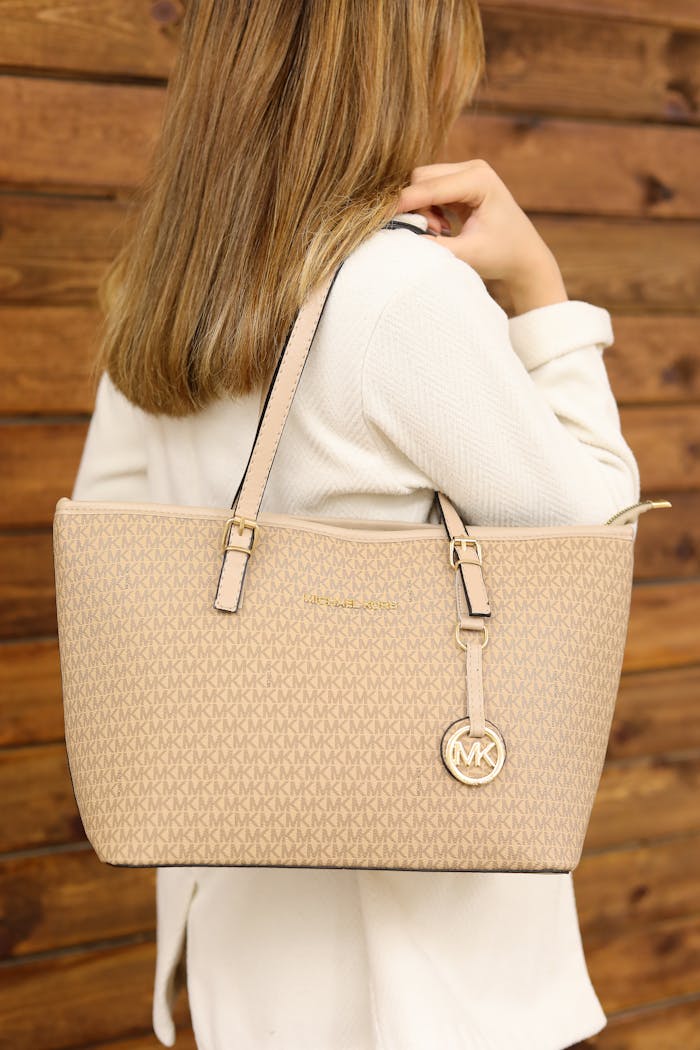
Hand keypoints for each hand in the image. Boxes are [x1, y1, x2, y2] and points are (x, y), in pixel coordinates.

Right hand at [394, 159, 567, 309]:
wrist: (524, 258)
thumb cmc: (502, 256)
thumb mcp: (468, 255)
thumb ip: (435, 247)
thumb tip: (401, 239)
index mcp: (479, 179)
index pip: (429, 185)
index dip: (404, 202)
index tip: (382, 218)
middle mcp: (473, 168)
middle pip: (422, 177)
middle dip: (417, 207)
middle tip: (434, 235)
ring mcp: (467, 173)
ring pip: (423, 183)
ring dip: (423, 209)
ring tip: (442, 233)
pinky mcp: (461, 182)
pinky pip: (430, 190)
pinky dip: (429, 209)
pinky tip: (444, 228)